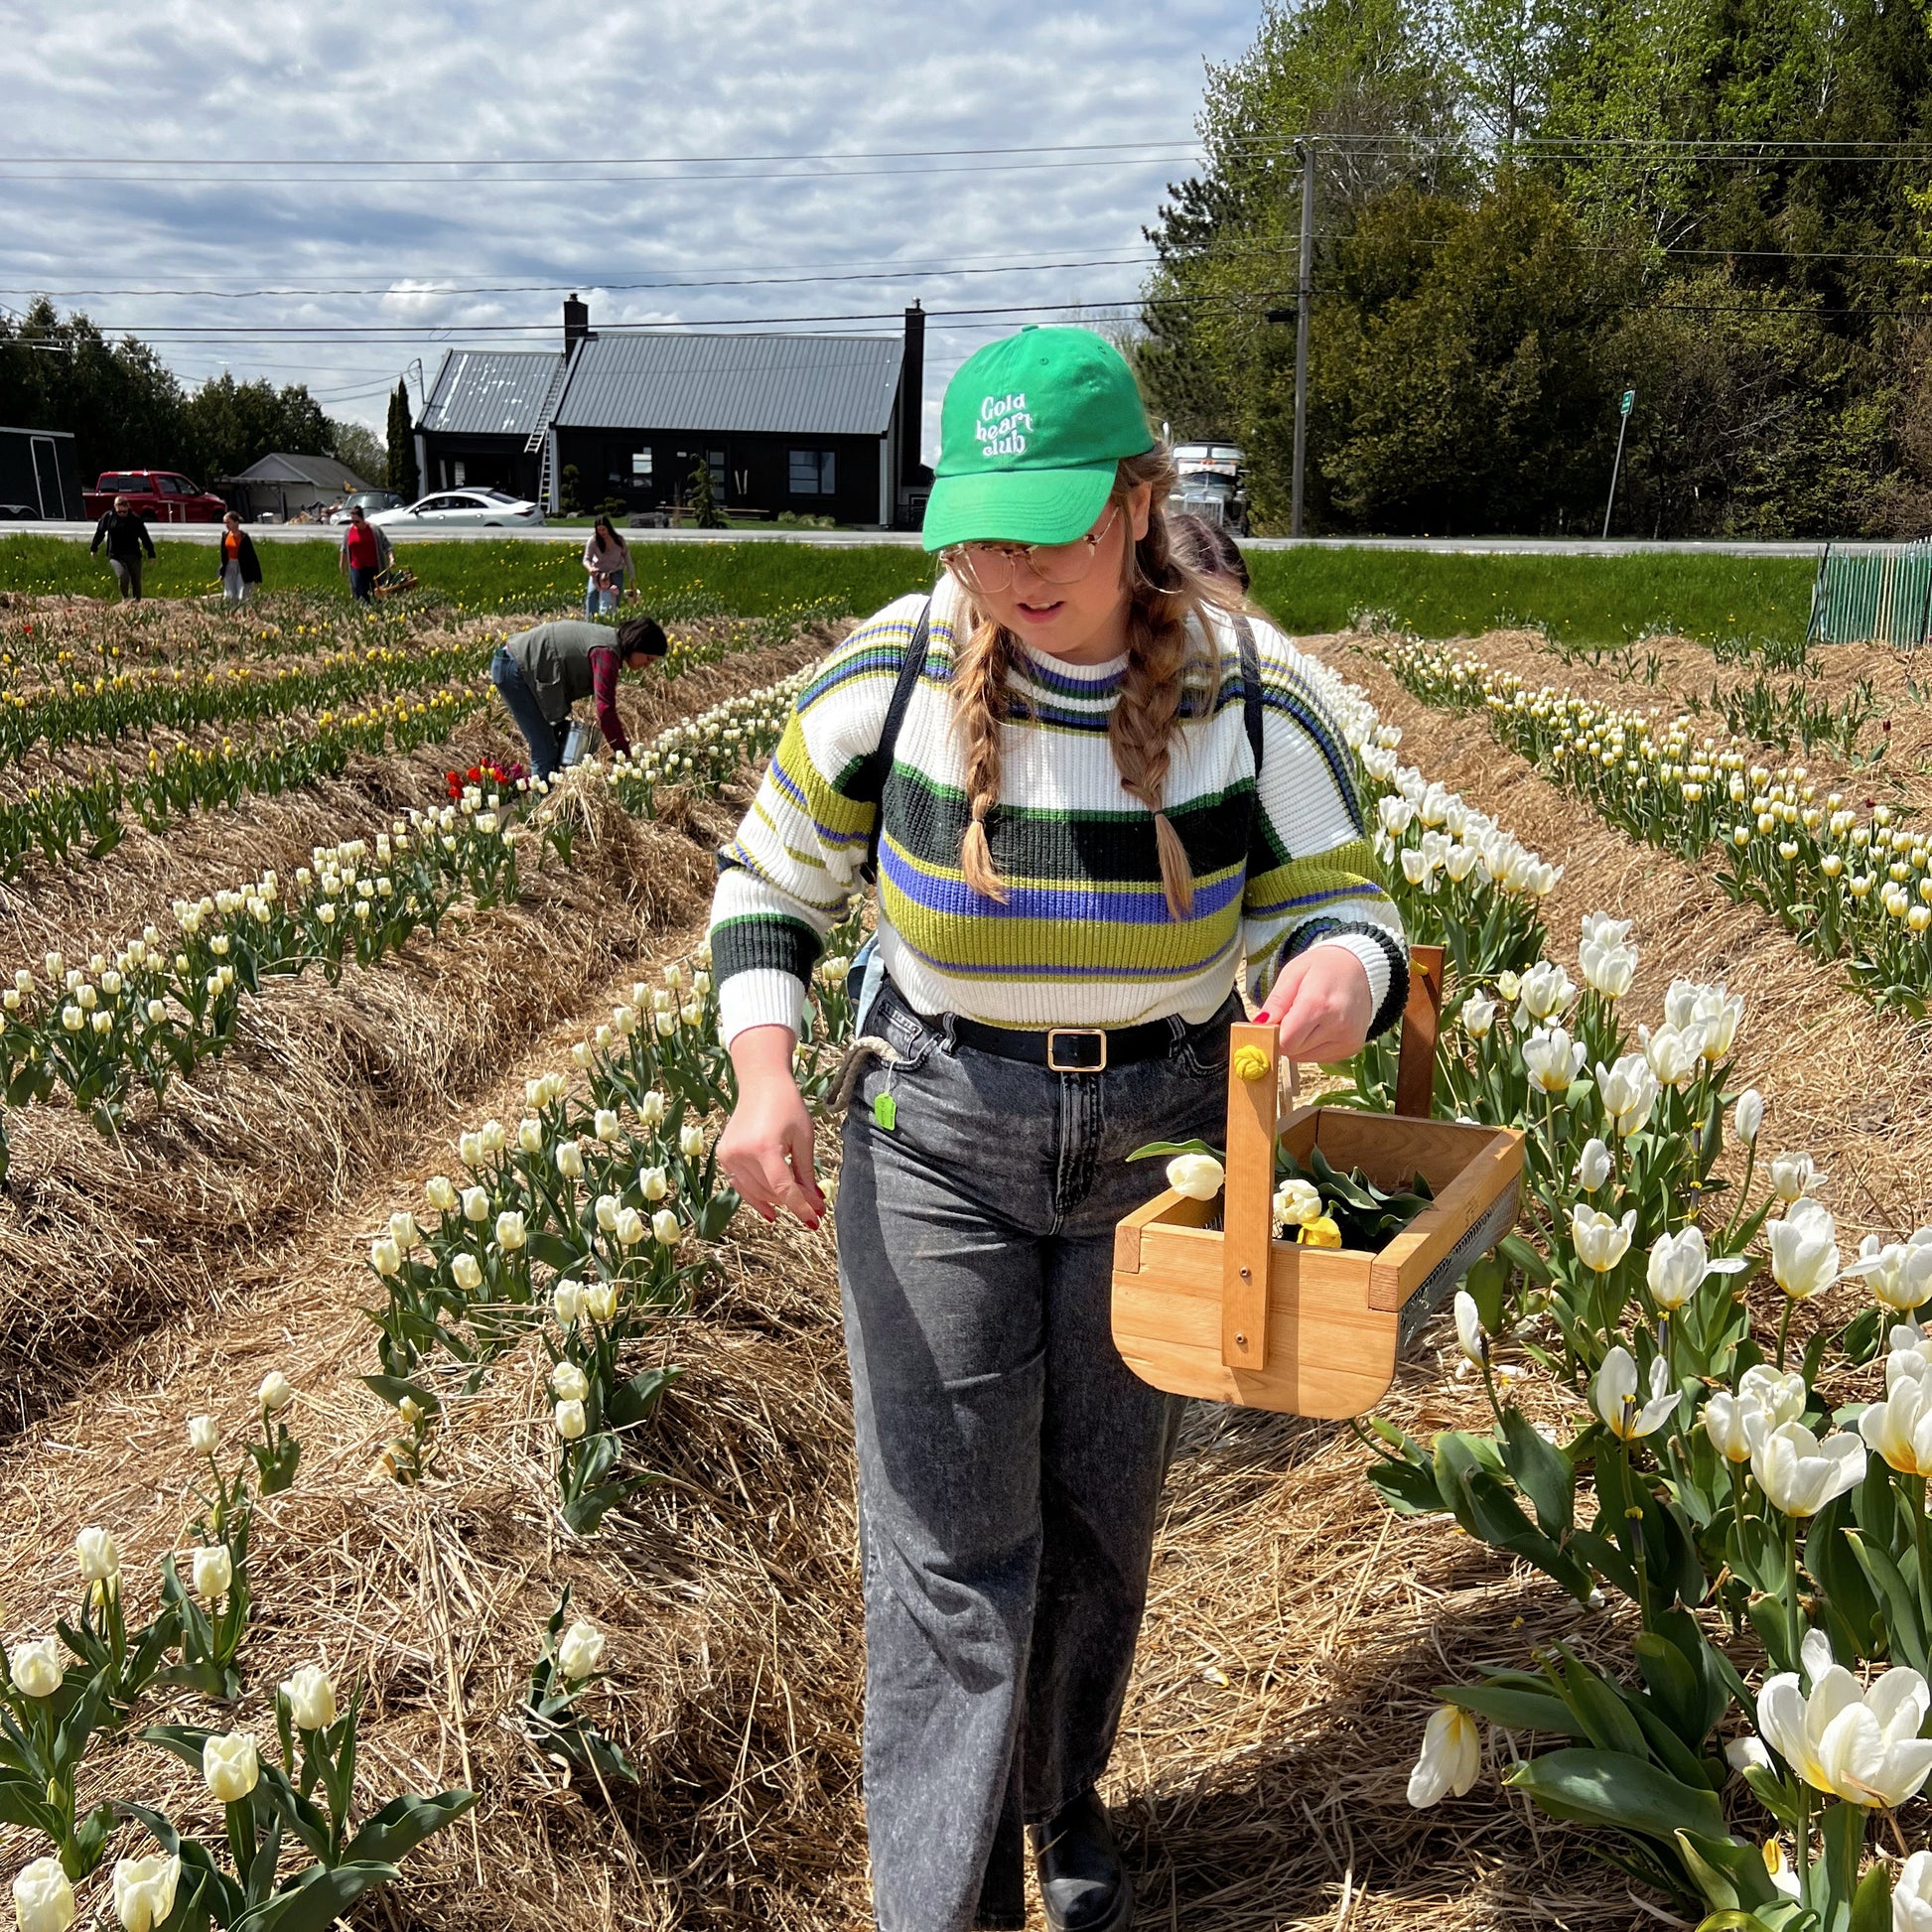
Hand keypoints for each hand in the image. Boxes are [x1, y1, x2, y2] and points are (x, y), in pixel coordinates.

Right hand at [717, 1025, 824, 1228]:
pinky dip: (756, 1197)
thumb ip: (806, 1173)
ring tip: (796, 1205)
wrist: (761, 1084)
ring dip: (777, 1202)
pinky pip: (741, 1185)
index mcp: (765, 1147)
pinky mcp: (723, 1155)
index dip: (800, 1207)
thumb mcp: (804, 1138)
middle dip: (793, 1203)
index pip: (783, 1188)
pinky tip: (772, 1209)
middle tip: (814, 1209)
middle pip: (770, 1192)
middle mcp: (742, 1153)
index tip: (814, 1221)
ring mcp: (728, 1155)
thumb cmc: (787, 1106)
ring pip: (755, 1192)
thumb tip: (815, 1203)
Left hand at [1258, 947, 1373, 1062]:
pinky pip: (1319, 1057)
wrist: (1364, 968)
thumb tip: (1258, 1026)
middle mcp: (1336, 1025)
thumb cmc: (1325, 967)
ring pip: (1304, 1057)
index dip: (1272, 1033)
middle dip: (1286, 1036)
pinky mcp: (1352, 1047)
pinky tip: (1322, 1025)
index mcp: (1318, 1004)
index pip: (1284, 1041)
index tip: (1272, 1022)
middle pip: (1293, 1050)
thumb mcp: (1293, 973)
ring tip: (1310, 1017)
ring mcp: (1347, 1039)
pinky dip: (1313, 1046)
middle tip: (1293, 1014)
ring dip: (1299, 1042)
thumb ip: (1276, 1002)